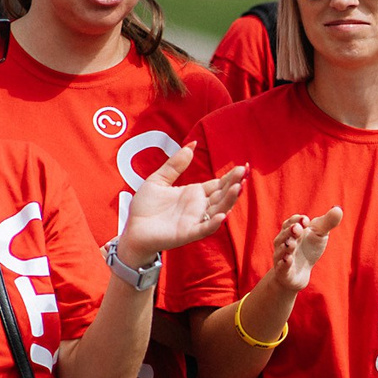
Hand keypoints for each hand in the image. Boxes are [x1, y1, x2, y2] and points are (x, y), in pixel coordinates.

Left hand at [115, 144, 245, 265]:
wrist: (133, 229)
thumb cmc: (145, 207)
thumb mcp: (159, 179)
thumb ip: (175, 164)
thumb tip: (192, 145)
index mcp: (193, 194)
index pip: (218, 184)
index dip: (230, 176)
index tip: (242, 166)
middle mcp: (198, 207)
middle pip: (222, 195)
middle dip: (234, 184)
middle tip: (244, 172)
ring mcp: (194, 220)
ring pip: (218, 210)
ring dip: (229, 200)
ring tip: (238, 187)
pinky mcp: (187, 233)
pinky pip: (204, 229)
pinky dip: (214, 223)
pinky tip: (222, 215)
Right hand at [267, 206, 342, 293]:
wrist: (300, 273)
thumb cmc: (309, 248)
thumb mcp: (320, 234)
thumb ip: (327, 222)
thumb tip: (338, 209)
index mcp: (291, 230)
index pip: (291, 221)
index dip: (298, 220)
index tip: (307, 221)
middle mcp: (284, 242)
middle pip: (285, 234)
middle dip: (291, 231)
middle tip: (298, 228)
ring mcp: (281, 256)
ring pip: (281, 250)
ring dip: (286, 246)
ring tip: (292, 244)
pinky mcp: (283, 271)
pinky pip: (281, 266)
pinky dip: (284, 263)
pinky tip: (288, 260)